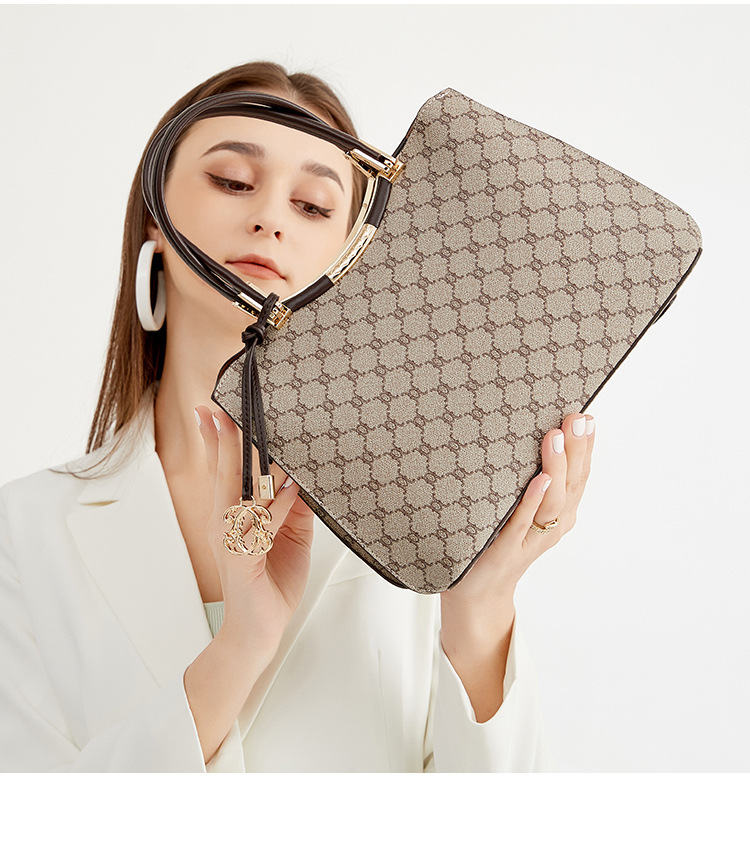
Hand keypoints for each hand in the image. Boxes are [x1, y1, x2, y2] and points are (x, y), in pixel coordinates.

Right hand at [195, 406, 314, 665]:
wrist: (259, 630)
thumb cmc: (271, 583)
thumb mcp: (290, 537)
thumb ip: (294, 507)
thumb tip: (304, 478)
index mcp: (232, 515)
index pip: (225, 471)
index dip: (221, 441)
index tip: (219, 411)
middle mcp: (225, 523)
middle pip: (223, 473)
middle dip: (222, 439)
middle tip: (218, 409)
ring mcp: (231, 539)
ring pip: (238, 492)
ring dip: (246, 463)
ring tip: (249, 433)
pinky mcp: (242, 558)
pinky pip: (262, 525)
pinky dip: (278, 507)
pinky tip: (290, 490)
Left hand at [440, 412, 594, 609]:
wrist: (475, 591)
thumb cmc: (494, 542)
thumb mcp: (516, 506)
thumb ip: (525, 478)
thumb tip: (525, 435)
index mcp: (559, 514)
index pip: (579, 476)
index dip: (585, 448)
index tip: (587, 418)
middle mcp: (553, 526)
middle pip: (571, 485)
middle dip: (576, 449)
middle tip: (576, 418)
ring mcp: (532, 538)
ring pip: (553, 501)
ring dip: (556, 468)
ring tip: (555, 438)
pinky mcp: (508, 548)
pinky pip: (523, 522)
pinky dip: (533, 500)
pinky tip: (539, 480)